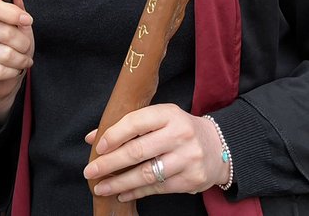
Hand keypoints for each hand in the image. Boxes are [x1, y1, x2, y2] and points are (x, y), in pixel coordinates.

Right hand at [0, 0, 33, 123]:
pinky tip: (11, 70)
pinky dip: (12, 72)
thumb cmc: (9, 47)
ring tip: (21, 60)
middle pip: (5, 32)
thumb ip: (16, 7)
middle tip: (25, 48)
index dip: (11, 13)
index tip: (27, 20)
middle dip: (23, 44)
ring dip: (20, 60)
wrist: (1, 78)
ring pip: (5, 54)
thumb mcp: (18, 25)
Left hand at [82, 105, 229, 201]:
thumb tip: (92, 137)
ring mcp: (187, 159)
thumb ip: (128, 126)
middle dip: (110, 163)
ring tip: (101, 187)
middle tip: (91, 171)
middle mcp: (180, 135)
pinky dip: (136, 192)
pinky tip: (121, 193)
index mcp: (169, 114)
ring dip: (120, 182)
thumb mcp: (159, 118)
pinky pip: (157, 189)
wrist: (218, 147)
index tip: (98, 148)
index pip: (136, 122)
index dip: (114, 135)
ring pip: (146, 174)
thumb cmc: (179, 129)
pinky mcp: (191, 180)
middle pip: (138, 151)